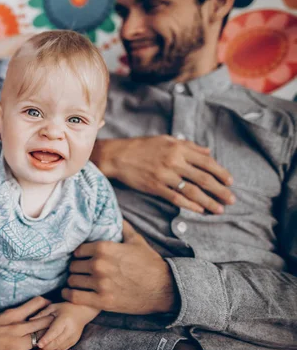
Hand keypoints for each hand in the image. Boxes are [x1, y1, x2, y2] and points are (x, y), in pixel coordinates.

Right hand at [0, 297, 53, 349]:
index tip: (53, 311)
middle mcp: (16, 327)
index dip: (49, 308)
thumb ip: (10, 319)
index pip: (39, 304)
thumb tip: (22, 320)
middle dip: (56, 322)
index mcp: (11, 315)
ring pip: (46, 337)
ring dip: (53, 340)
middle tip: (61, 327)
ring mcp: (16, 344)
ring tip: (56, 342)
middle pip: (46, 320)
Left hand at [30, 302, 98, 349]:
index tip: (39, 344)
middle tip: (36, 346)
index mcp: (65, 320)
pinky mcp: (74, 342)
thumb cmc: (65, 308)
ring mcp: (74, 337)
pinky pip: (63, 349)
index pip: (55, 331)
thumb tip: (30, 320)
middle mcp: (70, 330)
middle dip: (46, 346)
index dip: (46, 338)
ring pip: (60, 347)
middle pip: (57, 342)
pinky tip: (49, 346)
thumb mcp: (53, 307)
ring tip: (41, 346)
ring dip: (50, 348)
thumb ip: (41, 314)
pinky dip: (55, 349)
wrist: (82, 312)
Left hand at [63, 221, 177, 314]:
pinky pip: (75, 297)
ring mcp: (100, 283)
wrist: (164, 289)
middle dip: (76, 268)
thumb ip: (122, 227)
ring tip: (77, 282)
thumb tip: (115, 214)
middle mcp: (99, 264)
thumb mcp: (136, 241)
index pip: (77, 250)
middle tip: (80, 271)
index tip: (82, 259)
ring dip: (73, 281)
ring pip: (72, 280)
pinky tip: (70, 293)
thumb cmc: (150, 264)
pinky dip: (69, 295)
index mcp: (104, 248)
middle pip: (73, 265)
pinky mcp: (102, 300)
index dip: (79, 255)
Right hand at [92, 136, 234, 213]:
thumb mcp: (167, 140)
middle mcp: (174, 162)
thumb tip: (208, 152)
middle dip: (220, 190)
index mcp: (179, 149)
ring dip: (208, 201)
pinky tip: (199, 210)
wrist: (118, 156)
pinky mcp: (155, 187)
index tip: (230, 181)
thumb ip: (189, 146)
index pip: (207, 162)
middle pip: (203, 179)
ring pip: (192, 191)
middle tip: (231, 199)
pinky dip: (190, 206)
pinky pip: (176, 198)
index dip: (221, 173)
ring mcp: (165, 176)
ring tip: (219, 209)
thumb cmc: (142, 147)